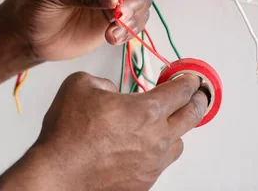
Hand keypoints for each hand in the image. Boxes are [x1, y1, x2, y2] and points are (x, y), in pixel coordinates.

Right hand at [31, 72, 207, 190]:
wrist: (59, 172)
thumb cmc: (68, 133)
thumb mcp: (80, 84)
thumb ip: (103, 80)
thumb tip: (111, 90)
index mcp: (145, 110)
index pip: (180, 91)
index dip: (188, 80)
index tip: (189, 77)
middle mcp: (156, 138)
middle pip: (192, 116)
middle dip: (198, 101)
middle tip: (198, 95)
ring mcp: (152, 163)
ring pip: (178, 143)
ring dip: (177, 129)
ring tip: (169, 122)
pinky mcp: (143, 182)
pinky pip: (160, 164)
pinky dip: (158, 151)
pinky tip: (143, 146)